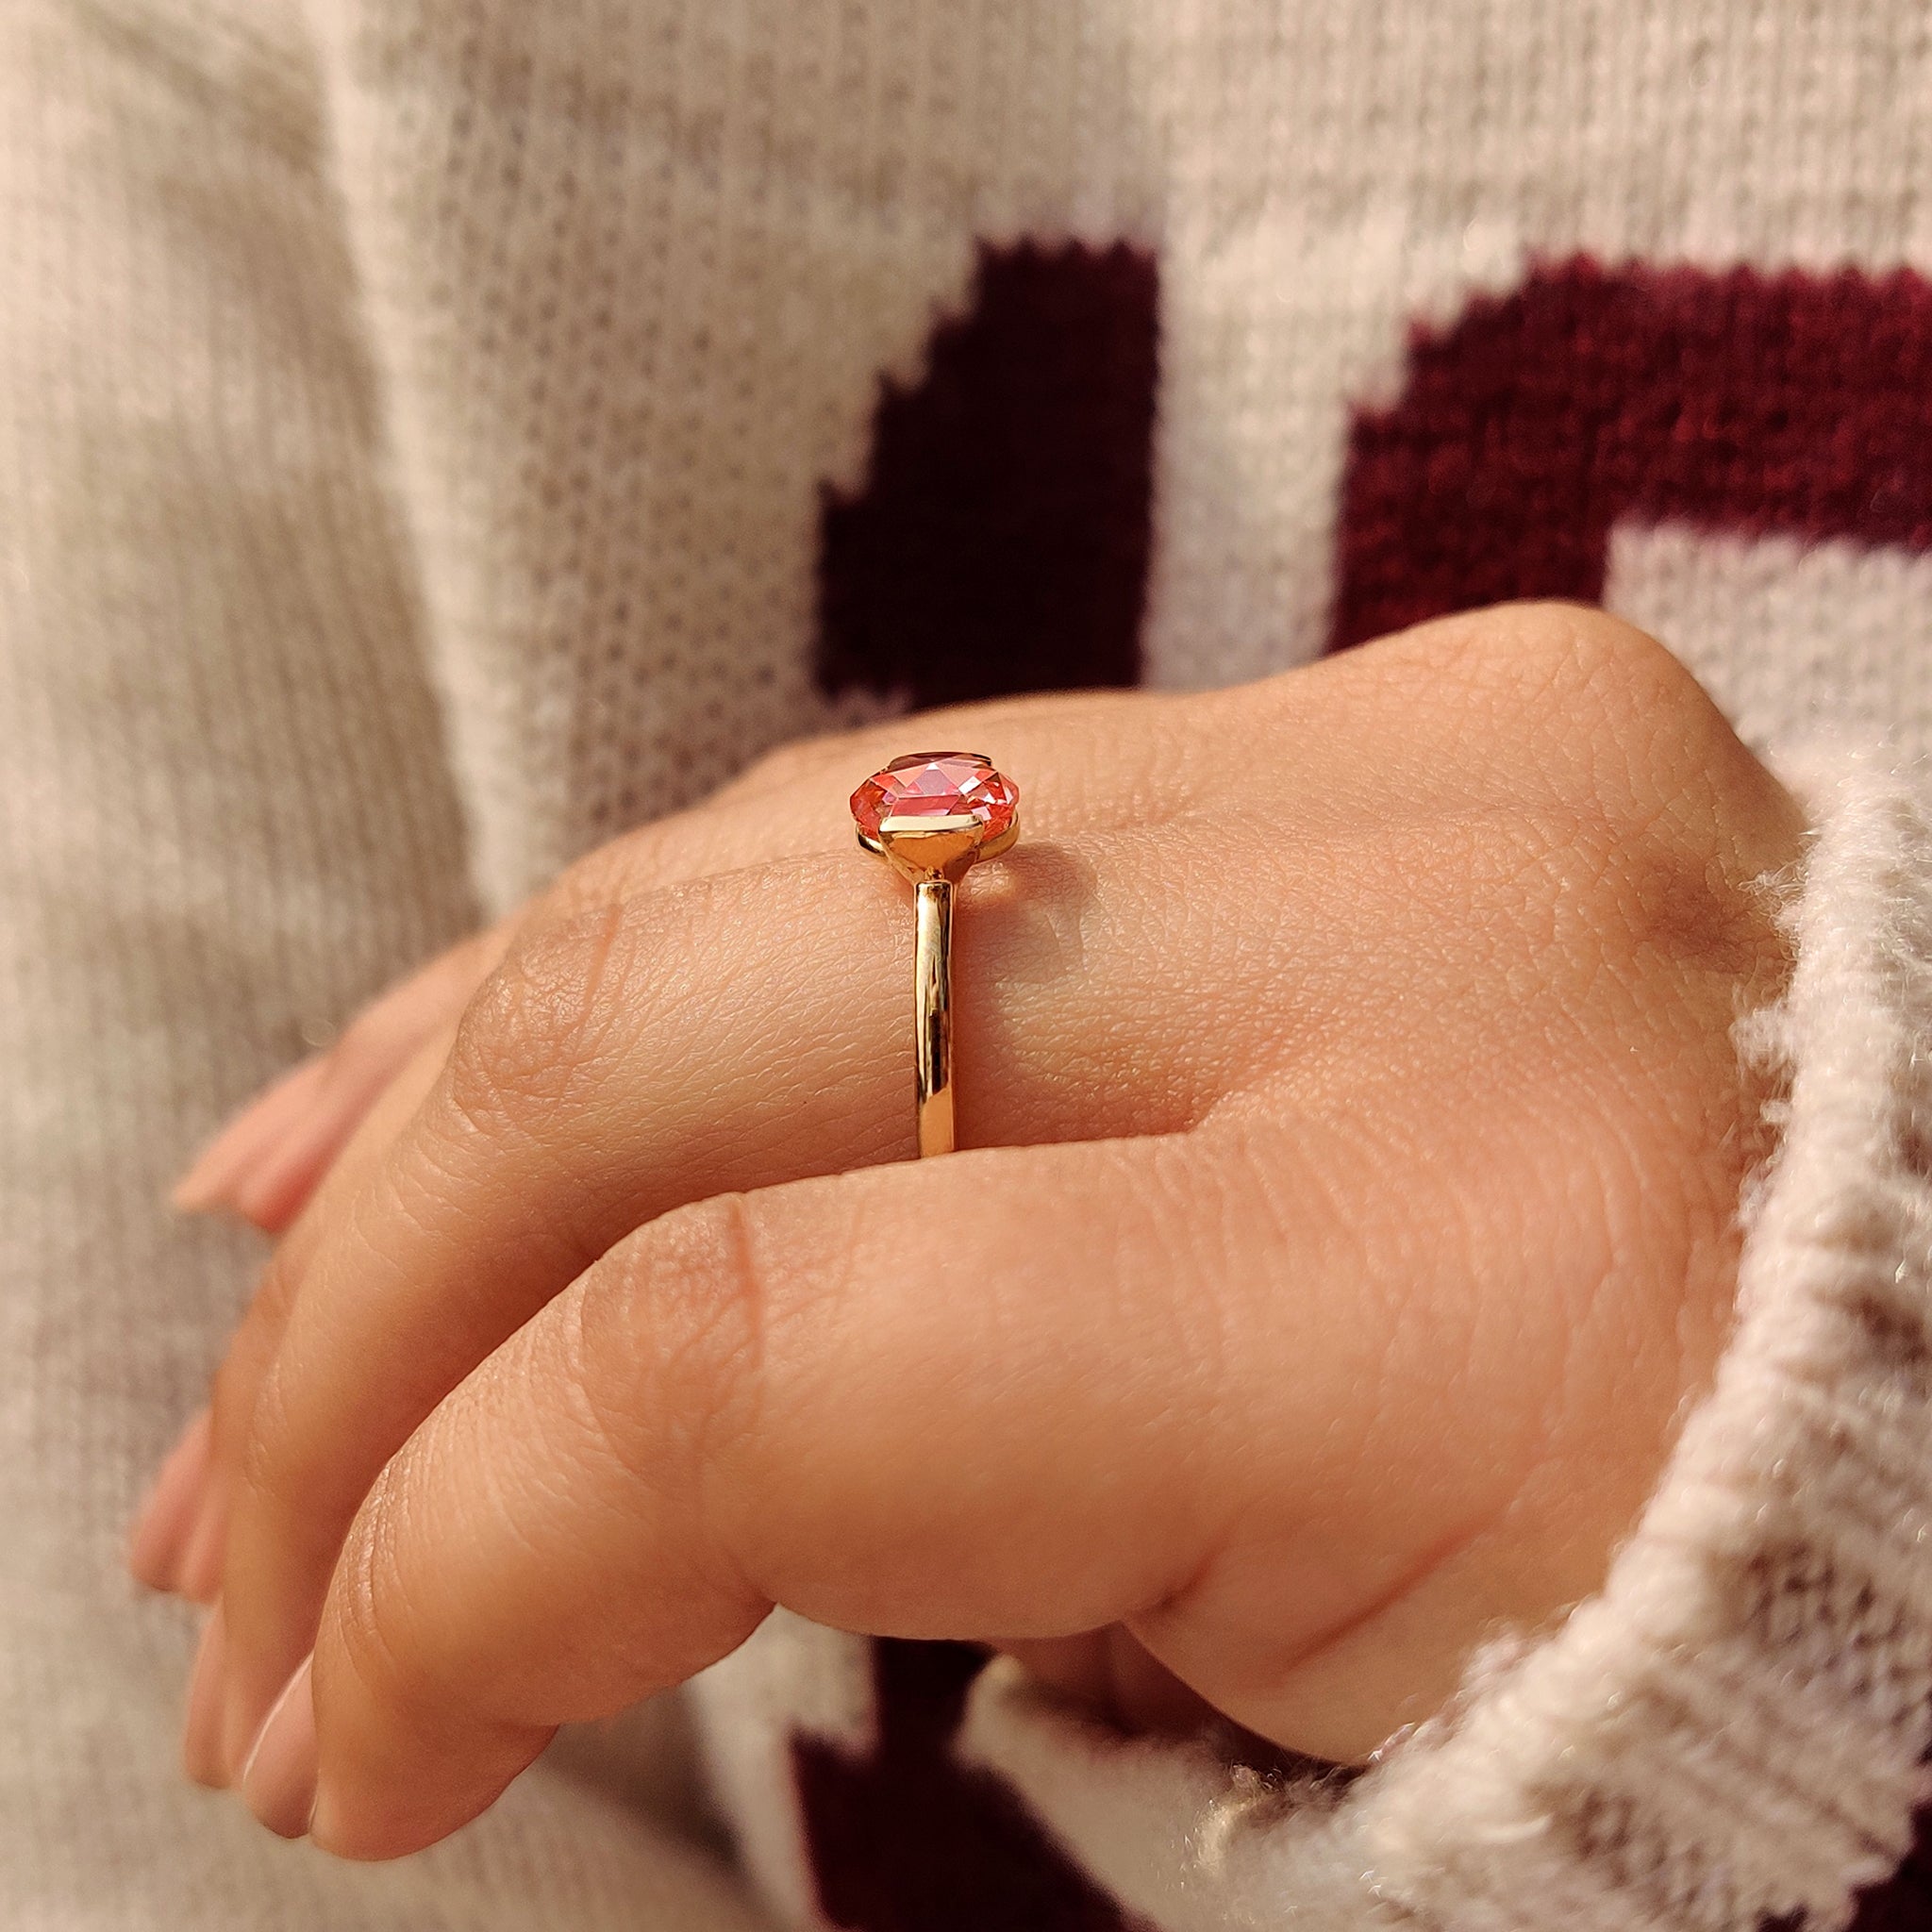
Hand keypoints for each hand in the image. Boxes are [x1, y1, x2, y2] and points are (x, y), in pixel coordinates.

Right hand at [131, 604, 1801, 1857]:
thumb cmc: (1717, 1640)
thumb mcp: (1313, 1704)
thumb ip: (911, 1559)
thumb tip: (506, 1562)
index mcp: (1462, 1277)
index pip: (765, 1370)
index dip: (462, 1559)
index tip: (354, 1732)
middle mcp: (1430, 935)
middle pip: (686, 1039)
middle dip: (380, 1306)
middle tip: (235, 1538)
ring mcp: (1416, 762)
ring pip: (755, 861)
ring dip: (460, 1082)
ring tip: (264, 1263)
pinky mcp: (1396, 713)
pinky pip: (913, 801)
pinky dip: (674, 928)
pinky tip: (488, 1037)